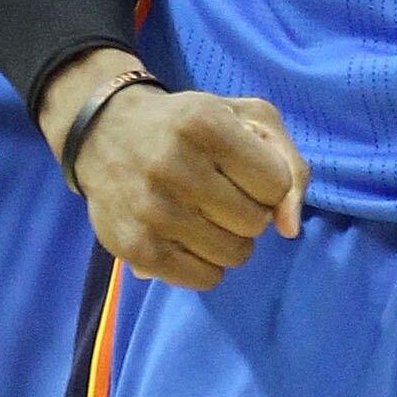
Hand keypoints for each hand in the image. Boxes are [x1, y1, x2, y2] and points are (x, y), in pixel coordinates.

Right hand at [68, 76, 309, 289]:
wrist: (106, 134)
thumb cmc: (189, 124)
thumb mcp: (246, 117)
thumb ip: (288, 163)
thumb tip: (290, 227)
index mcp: (204, 123)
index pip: (276, 183)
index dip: (269, 181)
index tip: (245, 171)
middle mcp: (174, 165)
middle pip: (255, 222)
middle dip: (250, 211)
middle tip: (223, 195)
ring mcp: (151, 210)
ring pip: (233, 254)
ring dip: (231, 240)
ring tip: (207, 216)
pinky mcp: (135, 248)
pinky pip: (204, 279)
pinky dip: (207, 265)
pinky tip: (190, 239)